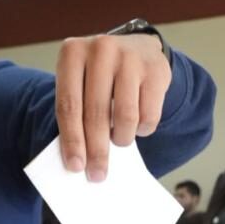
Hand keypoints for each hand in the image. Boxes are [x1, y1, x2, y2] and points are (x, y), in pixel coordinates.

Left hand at [55, 33, 170, 181]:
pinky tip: (136, 123)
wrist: (138, 50)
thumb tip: (79, 161)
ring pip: (125, 118)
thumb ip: (76, 114)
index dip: (72, 140)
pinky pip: (148, 116)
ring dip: (121, 139)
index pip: (69, 105)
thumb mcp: (81, 85)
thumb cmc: (101, 78)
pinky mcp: (155, 70)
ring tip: (119, 139)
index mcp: (72, 52)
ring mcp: (130, 57)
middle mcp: (100, 49)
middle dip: (97, 151)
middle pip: (96, 114)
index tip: (75, 166)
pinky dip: (142, 130)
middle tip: (97, 174)